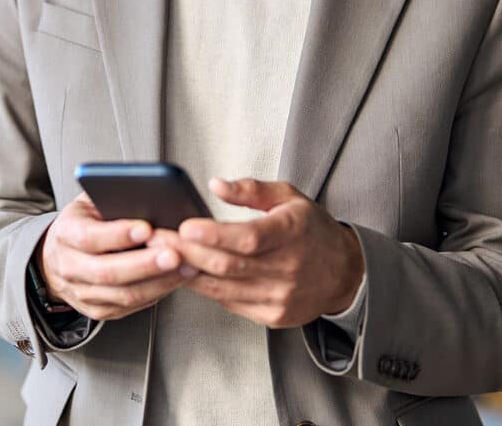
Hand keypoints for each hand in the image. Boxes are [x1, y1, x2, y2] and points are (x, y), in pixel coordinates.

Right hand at [37, 193, 194, 320]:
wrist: (57, 255)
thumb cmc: (82, 222)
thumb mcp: (89, 201)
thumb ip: (111, 198)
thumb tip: (146, 193)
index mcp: (66, 233)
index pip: (90, 237)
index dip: (118, 234)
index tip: (147, 228)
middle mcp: (70, 267)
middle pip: (108, 272)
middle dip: (146, 264)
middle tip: (175, 254)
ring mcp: (83, 292)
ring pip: (123, 294)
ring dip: (159, 282)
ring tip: (185, 266)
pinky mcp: (98, 310)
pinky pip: (130, 307)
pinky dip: (156, 293)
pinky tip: (174, 280)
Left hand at [149, 177, 363, 328]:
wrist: (343, 272)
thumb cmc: (311, 229)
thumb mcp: (288, 196)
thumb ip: (251, 189)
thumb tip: (215, 185)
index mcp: (292, 232)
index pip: (249, 238)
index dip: (214, 235)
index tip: (186, 227)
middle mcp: (288, 268)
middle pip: (229, 264)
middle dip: (188, 251)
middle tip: (158, 239)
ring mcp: (280, 296)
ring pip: (224, 286)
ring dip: (189, 271)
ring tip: (162, 256)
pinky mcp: (272, 315)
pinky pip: (230, 301)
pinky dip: (205, 287)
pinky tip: (186, 273)